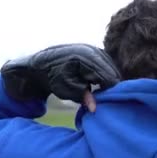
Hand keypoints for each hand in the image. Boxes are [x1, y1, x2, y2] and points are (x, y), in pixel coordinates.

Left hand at [1, 44, 120, 109]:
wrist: (44, 64)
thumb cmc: (54, 79)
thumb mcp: (65, 91)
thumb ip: (82, 98)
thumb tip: (95, 109)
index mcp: (83, 59)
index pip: (107, 77)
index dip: (108, 92)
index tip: (105, 102)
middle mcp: (91, 50)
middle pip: (112, 72)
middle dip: (110, 87)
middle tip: (105, 99)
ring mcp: (95, 49)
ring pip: (112, 68)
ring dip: (109, 81)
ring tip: (101, 92)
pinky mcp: (96, 51)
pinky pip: (108, 64)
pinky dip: (107, 75)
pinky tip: (101, 84)